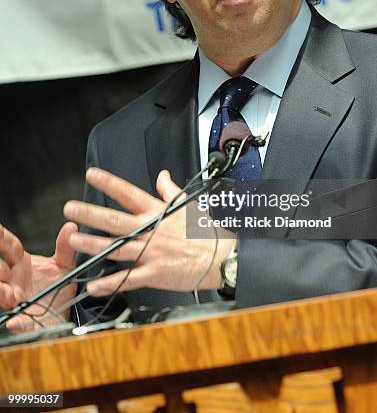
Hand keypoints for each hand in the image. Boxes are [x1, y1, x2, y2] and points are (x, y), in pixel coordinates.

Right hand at [0, 222, 77, 332]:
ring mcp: (16, 300)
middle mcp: (14, 281)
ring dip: (0, 291)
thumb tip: (71, 228)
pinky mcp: (23, 320)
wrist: (66, 312)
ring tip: (6, 291)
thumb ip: (66, 247)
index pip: (10, 248)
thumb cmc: (58, 286)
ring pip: (1, 294)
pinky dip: (16, 323)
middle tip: (4, 268)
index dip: (3, 239)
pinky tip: (15, 322)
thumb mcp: (65, 264)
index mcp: (22, 265)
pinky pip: (17, 323)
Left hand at [64, 168, 235, 295]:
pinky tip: (94, 284)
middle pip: (115, 220)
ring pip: (116, 247)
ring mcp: (151, 252)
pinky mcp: (154, 273)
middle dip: (90, 213)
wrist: (222, 256)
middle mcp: (151, 230)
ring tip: (74, 239)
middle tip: (71, 208)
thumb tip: (161, 175)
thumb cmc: (206, 232)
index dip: (109, 183)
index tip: (92, 175)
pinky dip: (110, 283)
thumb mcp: (188, 204)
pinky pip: (128, 279)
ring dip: (93, 244)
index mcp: (158, 212)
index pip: (129, 193)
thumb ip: (170, 190)